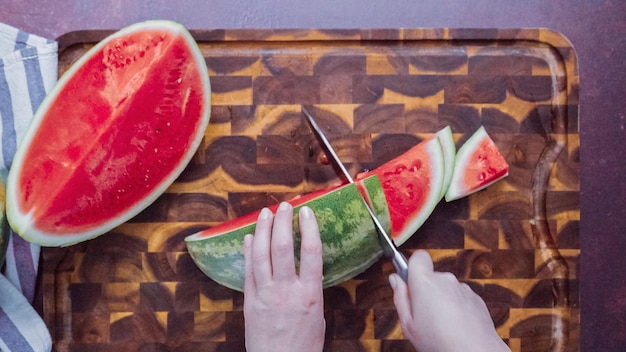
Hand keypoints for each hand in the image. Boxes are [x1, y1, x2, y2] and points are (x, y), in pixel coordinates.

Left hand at [243, 202, 324, 351]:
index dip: (309, 227)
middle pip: (283, 247)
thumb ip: (311, 291)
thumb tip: (307, 271)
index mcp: (310, 295)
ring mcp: (265, 294)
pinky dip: (247, 251)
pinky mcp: (249, 300)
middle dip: (283, 221)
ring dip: (262, 229)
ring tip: (265, 213)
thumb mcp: (318, 317)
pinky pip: (248, 270)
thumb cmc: (303, 347)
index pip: (311, 252)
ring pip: (262, 254)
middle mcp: (286, 290)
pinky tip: (247, 237)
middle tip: (284, 205)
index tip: (307, 211)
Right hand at [389, 250, 509, 351]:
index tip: (409, 282)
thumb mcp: (408, 324)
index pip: (418, 257)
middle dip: (426, 290)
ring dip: (442, 301)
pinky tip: (455, 326)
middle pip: (431, 276)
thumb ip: (400, 297)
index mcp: (425, 282)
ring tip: (441, 324)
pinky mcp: (476, 298)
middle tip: (423, 314)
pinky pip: (460, 298)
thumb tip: (395, 279)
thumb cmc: (440, 341)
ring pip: (446, 288)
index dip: (413, 267)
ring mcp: (463, 288)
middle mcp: (445, 279)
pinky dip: (456, 308)